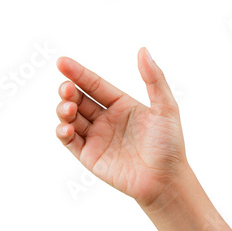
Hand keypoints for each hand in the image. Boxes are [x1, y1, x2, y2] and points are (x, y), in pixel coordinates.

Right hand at [56, 48, 186, 206]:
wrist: (166, 180)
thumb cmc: (169, 145)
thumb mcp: (166, 108)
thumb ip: (154, 79)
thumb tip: (142, 50)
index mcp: (122, 105)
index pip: (95, 84)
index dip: (79, 73)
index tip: (62, 62)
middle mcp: (107, 119)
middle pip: (79, 99)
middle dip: (69, 91)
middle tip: (67, 89)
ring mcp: (97, 138)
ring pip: (71, 118)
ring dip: (64, 109)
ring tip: (69, 108)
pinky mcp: (90, 157)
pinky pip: (70, 141)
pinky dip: (63, 132)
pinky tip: (66, 127)